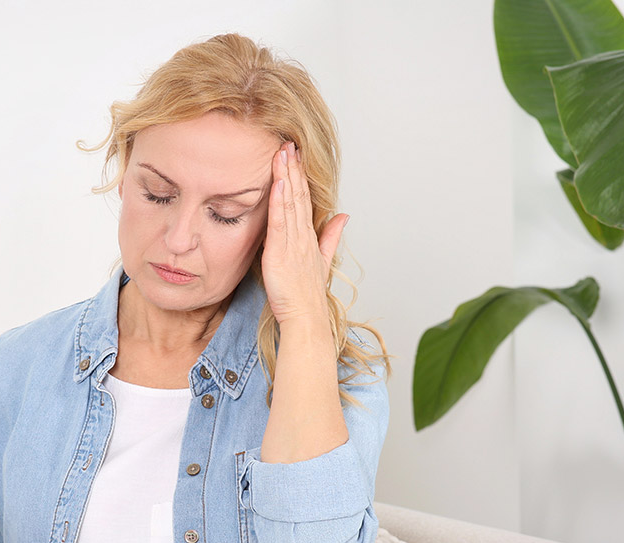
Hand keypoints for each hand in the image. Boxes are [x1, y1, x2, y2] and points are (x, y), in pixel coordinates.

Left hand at [261, 140, 348, 324]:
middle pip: (299, 195)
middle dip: (294, 168)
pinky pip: (281, 221)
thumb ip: (331, 237)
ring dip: (287, 177)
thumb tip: (343, 216)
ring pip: (291, 203)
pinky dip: (280, 200)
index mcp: (310, 238)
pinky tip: (280, 182)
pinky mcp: (281, 252)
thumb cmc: (307, 296)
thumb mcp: (321, 262)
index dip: (301, 176)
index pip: (305, 200)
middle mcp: (303, 236)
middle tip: (288, 143)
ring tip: (283, 153)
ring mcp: (294, 243)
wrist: (306, 319)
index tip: (296, 155)